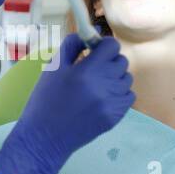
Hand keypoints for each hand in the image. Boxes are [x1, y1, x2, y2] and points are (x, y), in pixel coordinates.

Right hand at [0, 34, 134, 173]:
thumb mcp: (52, 68)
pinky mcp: (116, 117)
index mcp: (87, 70)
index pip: (112, 46)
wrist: (46, 137)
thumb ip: (71, 47)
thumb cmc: (45, 100)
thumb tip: (87, 36)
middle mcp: (104, 85)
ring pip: (127, 79)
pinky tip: (104, 98)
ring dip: (115, 77)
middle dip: (109, 61)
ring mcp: (112, 102)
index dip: (104, 45)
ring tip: (98, 85)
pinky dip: (119, 94)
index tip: (95, 51)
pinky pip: (129, 96)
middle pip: (121, 61)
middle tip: (94, 69)